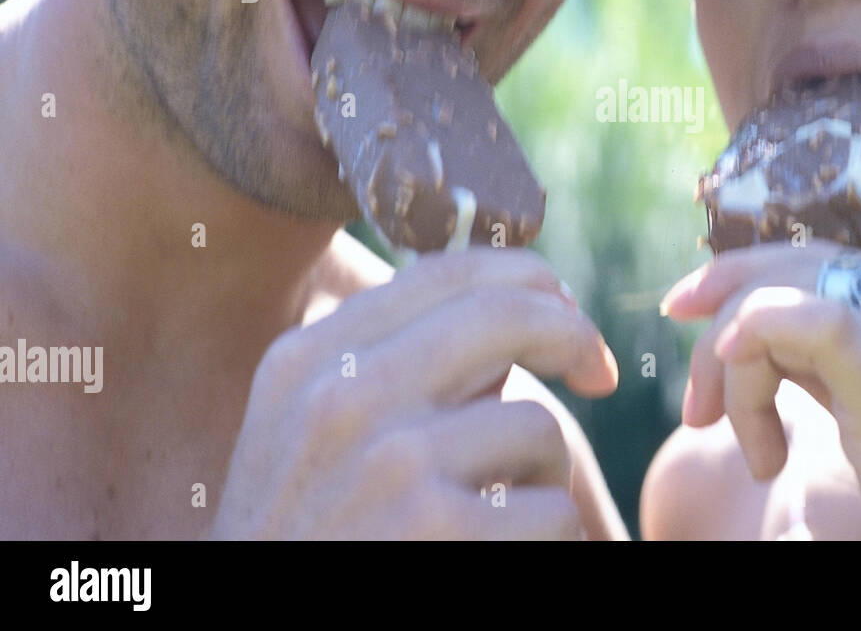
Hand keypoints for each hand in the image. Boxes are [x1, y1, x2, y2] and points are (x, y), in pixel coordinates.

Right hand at [209, 247, 617, 538]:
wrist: (254, 629)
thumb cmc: (307, 538)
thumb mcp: (312, 434)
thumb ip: (393, 364)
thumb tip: (523, 305)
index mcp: (311, 359)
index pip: (448, 272)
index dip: (530, 281)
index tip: (568, 311)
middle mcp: (341, 397)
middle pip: (509, 316)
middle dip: (574, 336)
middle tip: (599, 373)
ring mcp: (388, 463)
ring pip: (538, 427)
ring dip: (546, 476)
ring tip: (504, 516)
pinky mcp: (434, 531)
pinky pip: (552, 511)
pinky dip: (551, 540)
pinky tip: (505, 555)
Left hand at [662, 241, 860, 539]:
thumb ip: (837, 358)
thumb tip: (754, 326)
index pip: (822, 260)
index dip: (743, 277)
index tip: (689, 313)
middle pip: (795, 270)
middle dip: (723, 319)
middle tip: (697, 405)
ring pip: (784, 302)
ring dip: (738, 373)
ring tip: (758, 454)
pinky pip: (812, 324)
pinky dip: (755, 334)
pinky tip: (731, 381)